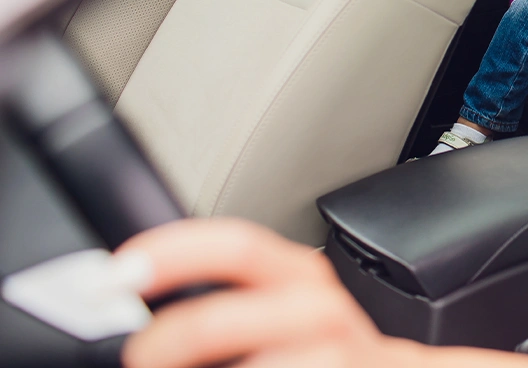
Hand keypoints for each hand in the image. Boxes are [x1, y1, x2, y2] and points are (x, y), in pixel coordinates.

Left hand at [118, 218, 419, 367]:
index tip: (119, 274)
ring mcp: (334, 355)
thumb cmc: (323, 350)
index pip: (236, 246)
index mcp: (298, 277)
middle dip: (168, 339)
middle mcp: (319, 312)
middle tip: (138, 353)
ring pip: (254, 365)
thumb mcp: (288, 310)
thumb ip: (233, 298)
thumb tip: (142, 306)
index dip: (171, 253)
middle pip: (224, 319)